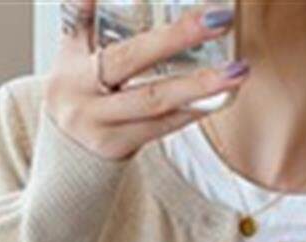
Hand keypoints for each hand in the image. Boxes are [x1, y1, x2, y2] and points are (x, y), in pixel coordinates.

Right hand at [44, 0, 248, 160]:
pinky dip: (191, 111)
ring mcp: (98, 122)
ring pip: (153, 99)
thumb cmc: (79, 99)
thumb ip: (83, 22)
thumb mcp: (71, 59)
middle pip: (130, 58)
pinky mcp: (118, 146)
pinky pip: (162, 126)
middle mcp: (79, 91)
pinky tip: (219, 98)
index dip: (94, 2)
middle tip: (218, 19)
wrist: (68, 162)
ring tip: (236, 70)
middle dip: (176, 36)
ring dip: (198, 84)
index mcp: (69, 61)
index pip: (79, 19)